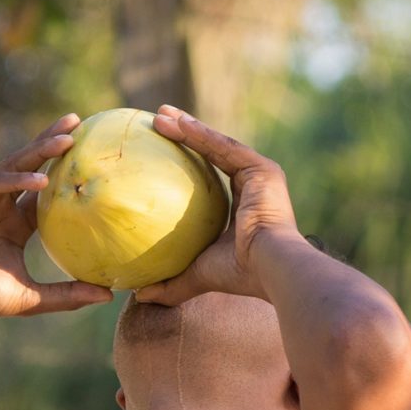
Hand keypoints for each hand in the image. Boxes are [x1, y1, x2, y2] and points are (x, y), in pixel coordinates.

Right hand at [0, 114, 114, 318]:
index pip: (45, 190)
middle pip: (32, 165)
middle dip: (54, 143)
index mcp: (15, 223)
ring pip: (17, 165)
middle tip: (80, 123)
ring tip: (68, 138)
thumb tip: (109, 295)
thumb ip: (68, 294)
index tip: (92, 157)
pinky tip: (42, 179)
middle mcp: (0, 204)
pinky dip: (18, 179)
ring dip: (42, 149)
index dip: (66, 172)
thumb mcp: (32, 296)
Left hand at [134, 104, 302, 304]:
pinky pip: (223, 146)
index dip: (184, 164)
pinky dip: (200, 134)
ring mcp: (261, 175)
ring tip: (160, 114)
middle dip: (185, 135)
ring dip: (188, 127)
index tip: (157, 152)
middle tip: (157, 123)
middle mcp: (254, 188)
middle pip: (212, 154)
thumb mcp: (196, 275)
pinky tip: (176, 123)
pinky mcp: (263, 168)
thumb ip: (170, 282)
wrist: (271, 269)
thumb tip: (138, 295)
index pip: (208, 180)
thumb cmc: (238, 275)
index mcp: (243, 209)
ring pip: (217, 144)